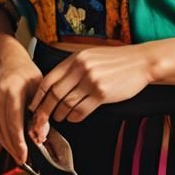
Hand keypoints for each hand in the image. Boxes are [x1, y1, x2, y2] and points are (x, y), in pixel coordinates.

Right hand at [0, 54, 42, 164]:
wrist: (8, 62)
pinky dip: (2, 136)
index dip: (18, 142)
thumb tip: (40, 135)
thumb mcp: (40, 89)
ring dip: (8, 144)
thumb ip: (40, 112)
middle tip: (24, 159)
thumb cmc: (25, 74)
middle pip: (4, 129)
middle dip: (14, 147)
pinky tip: (10, 141)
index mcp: (10, 89)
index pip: (13, 122)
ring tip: (19, 154)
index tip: (24, 155)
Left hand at [27, 44, 153, 142]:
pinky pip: (81, 110)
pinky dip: (74, 117)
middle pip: (54, 94)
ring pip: (67, 104)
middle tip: (42, 119)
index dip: (38, 96)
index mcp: (76, 59)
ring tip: (59, 118)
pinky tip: (73, 118)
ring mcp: (92, 81)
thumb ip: (73, 68)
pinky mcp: (102, 94)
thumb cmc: (116, 61)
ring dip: (60, 114)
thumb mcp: (90, 56)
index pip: (48, 79)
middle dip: (45, 110)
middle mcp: (81, 68)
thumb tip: (54, 86)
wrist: (140, 62)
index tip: (34, 106)